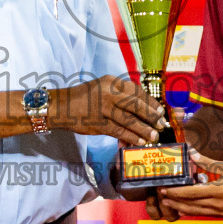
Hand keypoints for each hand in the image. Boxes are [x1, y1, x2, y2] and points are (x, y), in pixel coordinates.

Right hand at [50, 75, 167, 146]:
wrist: (61, 106)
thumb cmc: (85, 98)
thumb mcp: (103, 88)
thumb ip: (121, 95)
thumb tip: (143, 108)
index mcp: (111, 82)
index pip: (136, 91)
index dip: (150, 102)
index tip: (161, 111)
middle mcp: (108, 93)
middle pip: (135, 104)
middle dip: (151, 115)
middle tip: (161, 124)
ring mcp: (102, 108)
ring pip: (128, 119)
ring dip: (143, 129)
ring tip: (154, 136)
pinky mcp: (97, 123)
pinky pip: (118, 131)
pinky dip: (131, 137)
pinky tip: (139, 141)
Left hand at [157, 150, 222, 219]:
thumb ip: (210, 163)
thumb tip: (193, 154)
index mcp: (220, 191)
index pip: (191, 193)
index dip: (176, 192)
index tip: (164, 189)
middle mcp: (219, 204)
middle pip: (191, 205)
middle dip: (174, 201)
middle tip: (161, 197)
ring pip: (196, 212)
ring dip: (182, 208)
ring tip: (170, 203)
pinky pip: (205, 214)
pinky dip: (193, 211)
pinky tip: (186, 208)